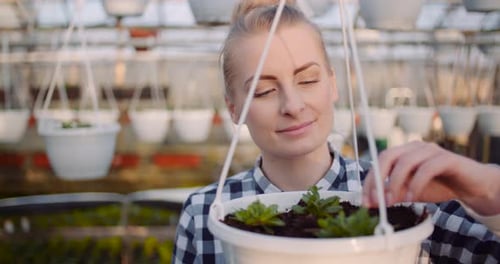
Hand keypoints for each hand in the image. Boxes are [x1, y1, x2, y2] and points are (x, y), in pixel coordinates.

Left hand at [362, 141, 499, 215]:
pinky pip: (427, 168)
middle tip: (376, 201)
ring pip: (406, 161)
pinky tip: (412, 198)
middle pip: (388, 156)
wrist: (472, 185)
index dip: (370, 180)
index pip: (380, 160)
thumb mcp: (411, 192)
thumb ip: (394, 194)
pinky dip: (416, 184)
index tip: (365, 200)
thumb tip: (372, 202)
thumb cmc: (439, 185)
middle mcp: (415, 147)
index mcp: (404, 152)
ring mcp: (431, 150)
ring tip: (392, 202)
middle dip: (378, 179)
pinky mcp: (447, 158)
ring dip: (395, 183)